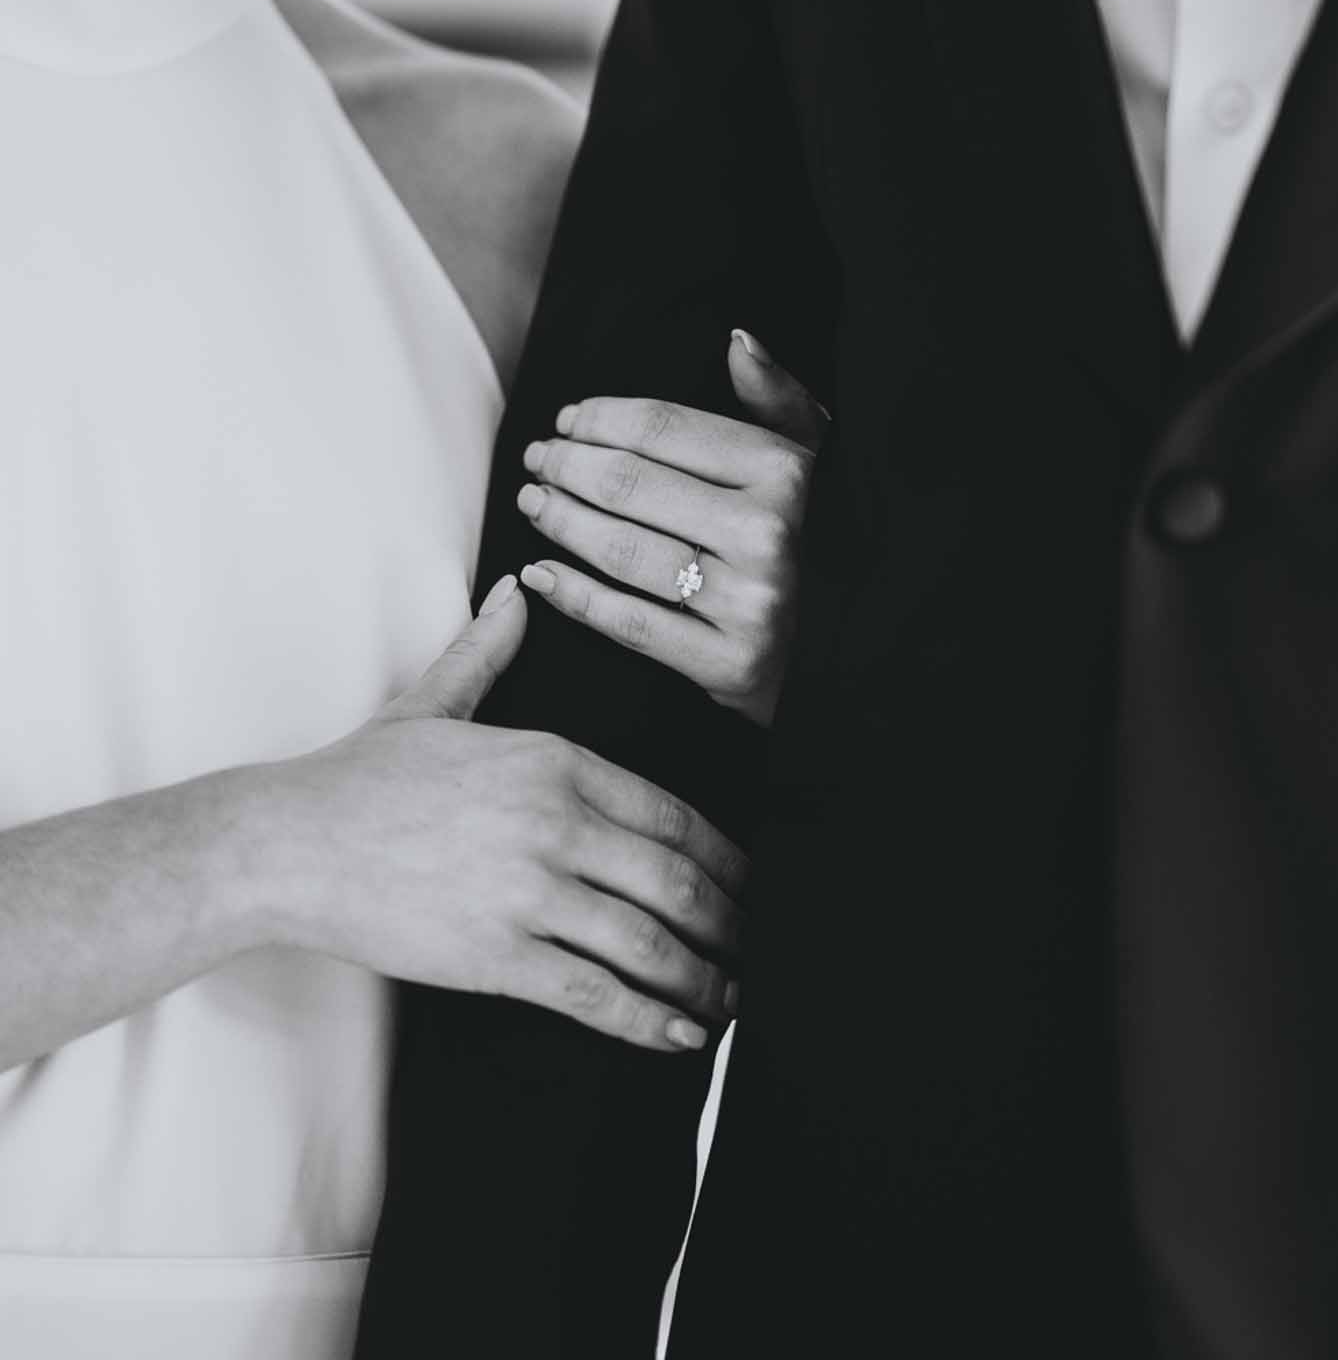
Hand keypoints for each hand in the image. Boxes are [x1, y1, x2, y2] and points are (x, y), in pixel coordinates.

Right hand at [265, 579, 746, 1052]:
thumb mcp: (435, 701)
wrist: (290, 843)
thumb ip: (490, 648)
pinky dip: (653, 1020)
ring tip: (732, 997)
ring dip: (706, 977)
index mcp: (554, 760)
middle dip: (732, 921)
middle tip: (761, 946)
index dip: (725, 858)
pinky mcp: (498, 956)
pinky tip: (683, 1034)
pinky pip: (597, 994)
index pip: (671, 814)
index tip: (751, 882)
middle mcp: (555, 823)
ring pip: (649, 942)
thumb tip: (517, 590)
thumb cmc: (362, 778)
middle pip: (677, 879)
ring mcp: (529, 892)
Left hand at [515, 330, 828, 727]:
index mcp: (784, 471)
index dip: (602, 419)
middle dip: (569, 466)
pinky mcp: (730, 665)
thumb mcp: (813, 456)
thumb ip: (775, 397)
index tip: (566, 420)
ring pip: (621, 550)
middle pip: (631, 485)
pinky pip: (628, 623)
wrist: (853, 645)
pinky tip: (539, 572)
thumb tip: (737, 341)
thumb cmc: (819, 534)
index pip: (664, 429)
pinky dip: (572, 595)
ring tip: (534, 503)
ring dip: (561, 521)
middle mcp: (766, 533)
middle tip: (539, 460)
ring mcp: (748, 602)